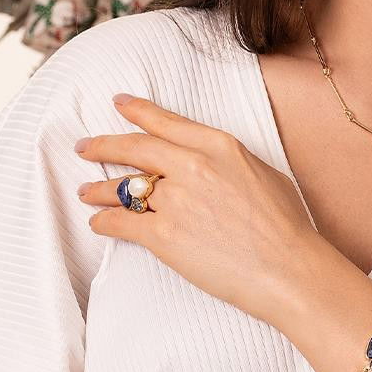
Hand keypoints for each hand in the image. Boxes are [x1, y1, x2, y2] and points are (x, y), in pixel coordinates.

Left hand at [74, 93, 322, 327]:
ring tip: (86, 191)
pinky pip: (121, 223)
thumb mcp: (264, 174)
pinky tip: (98, 223)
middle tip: (84, 147)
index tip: (118, 103)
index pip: (167, 123)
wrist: (287, 268)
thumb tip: (214, 165)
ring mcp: (176, 200)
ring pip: (123, 187)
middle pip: (136, 148)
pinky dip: (104, 222)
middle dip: (104, 145)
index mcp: (220, 146)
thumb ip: (231, 163)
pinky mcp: (164, 236)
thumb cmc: (285, 226)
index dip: (138, 111)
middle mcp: (194, 166)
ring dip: (98, 189)